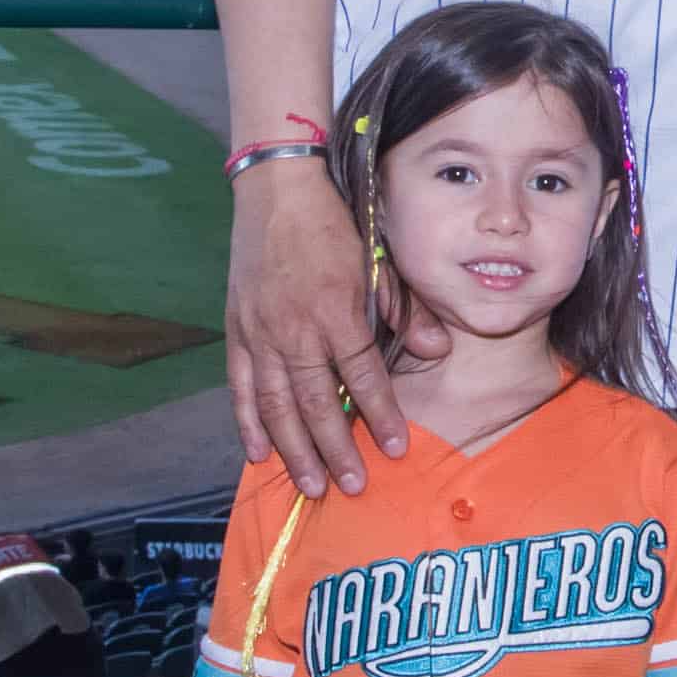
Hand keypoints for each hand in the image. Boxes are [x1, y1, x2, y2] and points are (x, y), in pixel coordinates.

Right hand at [226, 159, 402, 496]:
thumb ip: (406, 312)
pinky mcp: (237, 331)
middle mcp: (294, 330)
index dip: (380, 417)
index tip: (395, 449)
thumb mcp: (381, 260)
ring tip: (312, 485)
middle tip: (352, 487)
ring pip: (275, 405)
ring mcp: (260, 333)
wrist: (278, 189)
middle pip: (316, 404)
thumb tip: (439, 352)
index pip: (363, 378)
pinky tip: (260, 454)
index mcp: (336, 312)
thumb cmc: (335, 225)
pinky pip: (240, 387)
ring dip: (294, 450)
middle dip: (335, 450)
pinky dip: (249, 423)